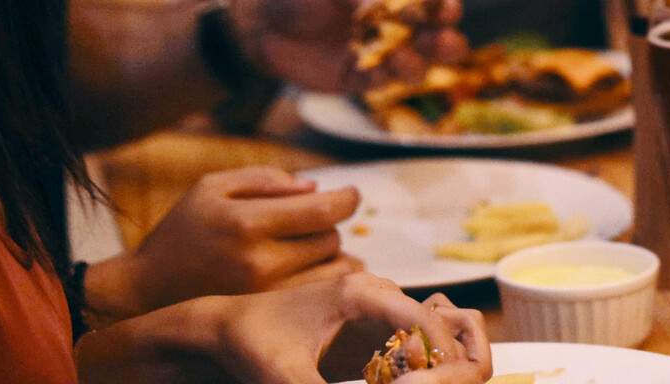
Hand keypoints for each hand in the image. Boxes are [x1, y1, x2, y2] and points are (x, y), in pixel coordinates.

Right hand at [88, 167, 363, 318]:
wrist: (146, 292)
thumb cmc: (183, 231)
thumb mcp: (212, 187)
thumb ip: (265, 179)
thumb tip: (315, 187)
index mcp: (247, 222)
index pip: (323, 211)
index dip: (347, 199)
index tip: (351, 194)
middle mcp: (260, 263)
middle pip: (331, 239)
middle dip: (328, 226)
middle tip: (307, 223)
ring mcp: (266, 296)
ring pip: (333, 271)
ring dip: (332, 256)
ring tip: (307, 248)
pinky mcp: (268, 318)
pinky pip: (320, 297)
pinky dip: (325, 281)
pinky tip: (308, 272)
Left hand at [194, 274, 488, 383]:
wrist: (227, 327)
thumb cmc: (252, 342)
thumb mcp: (281, 376)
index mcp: (360, 293)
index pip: (425, 320)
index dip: (437, 360)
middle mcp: (376, 294)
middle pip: (436, 327)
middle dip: (442, 367)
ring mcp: (376, 309)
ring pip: (429, 339)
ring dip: (430, 371)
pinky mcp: (370, 328)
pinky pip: (411, 350)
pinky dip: (413, 374)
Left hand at [227, 0, 470, 95]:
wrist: (261, 25)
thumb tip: (396, 11)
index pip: (436, 4)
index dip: (445, 10)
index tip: (442, 13)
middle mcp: (394, 28)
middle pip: (438, 41)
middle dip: (446, 43)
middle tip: (440, 43)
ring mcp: (378, 56)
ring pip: (417, 67)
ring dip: (416, 64)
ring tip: (397, 57)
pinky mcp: (358, 80)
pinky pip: (381, 83)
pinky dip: (383, 78)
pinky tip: (374, 69)